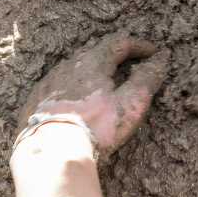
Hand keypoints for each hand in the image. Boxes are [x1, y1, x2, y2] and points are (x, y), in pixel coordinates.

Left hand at [18, 33, 168, 152]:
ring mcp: (49, 82)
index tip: (153, 52)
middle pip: (93, 50)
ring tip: (100, 78)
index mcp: (93, 62)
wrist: (50, 153)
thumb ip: (146, 79)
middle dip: (113, 53)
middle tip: (127, 60)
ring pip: (72, 66)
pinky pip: (55, 85)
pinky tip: (71, 96)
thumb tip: (161, 58)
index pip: (119, 43)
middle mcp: (68, 66)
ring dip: (89, 68)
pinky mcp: (35, 100)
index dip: (139, 45)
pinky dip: (69, 85)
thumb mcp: (130, 104)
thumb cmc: (95, 127)